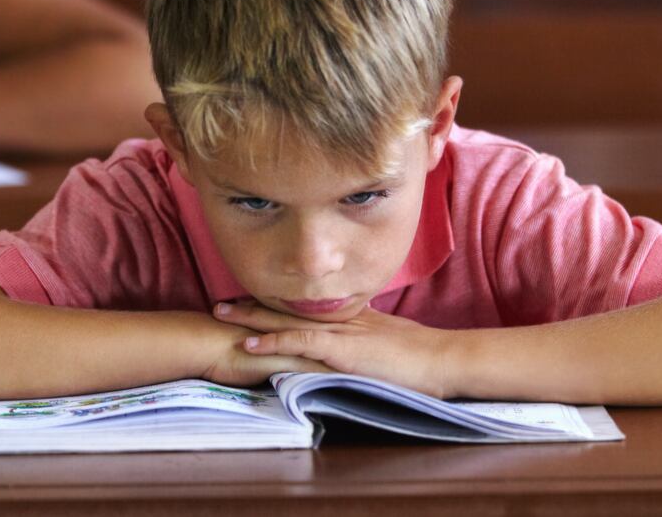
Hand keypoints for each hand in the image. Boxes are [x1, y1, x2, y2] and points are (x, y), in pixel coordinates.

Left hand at [213, 300, 455, 397]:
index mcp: (349, 318)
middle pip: (287, 308)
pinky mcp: (342, 350)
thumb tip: (348, 352)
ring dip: (251, 318)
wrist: (441, 360)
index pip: (303, 308)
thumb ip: (363, 343)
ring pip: (286, 320)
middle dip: (252, 305)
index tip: (247, 302)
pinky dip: (274, 342)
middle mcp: (338, 319)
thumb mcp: (385, 343)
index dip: (273, 305)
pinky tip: (250, 344)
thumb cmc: (420, 358)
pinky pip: (301, 343)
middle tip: (220, 302)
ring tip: (220, 315)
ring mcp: (339, 333)